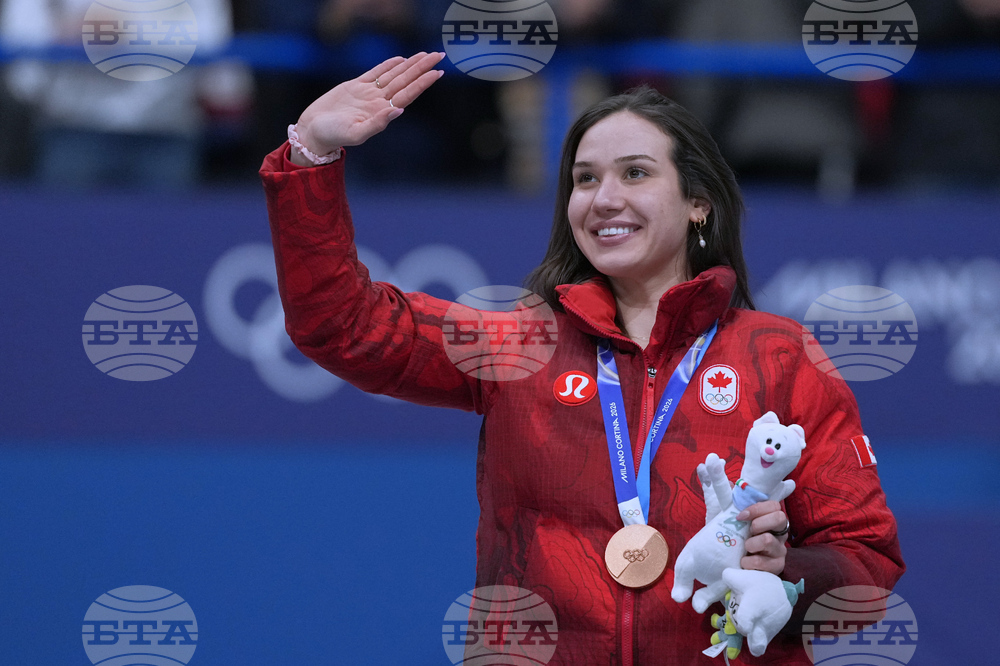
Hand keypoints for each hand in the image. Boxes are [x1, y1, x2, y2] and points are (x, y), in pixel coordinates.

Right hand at [292, 52, 444, 162]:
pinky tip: (400, 60)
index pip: (408, 94)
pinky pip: (376, 73)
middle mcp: (378, 101)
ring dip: (410, 65)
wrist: (313, 131)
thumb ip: (378, 124)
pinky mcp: (355, 86)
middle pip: (405, 81)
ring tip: (425, 55)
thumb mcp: (356, 133)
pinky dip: (388, 65)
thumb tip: (398, 111)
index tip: (438, 72)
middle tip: (438, 55)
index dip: (423, 83)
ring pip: (394, 75)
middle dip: (422, 68)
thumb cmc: (333, 136)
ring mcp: (368, 93)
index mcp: (382, 112)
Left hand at [736, 500, 787, 574]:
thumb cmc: (741, 541)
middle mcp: (781, 533)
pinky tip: (744, 562)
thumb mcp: (740, 524)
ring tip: (745, 549)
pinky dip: (747, 562)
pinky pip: (761, 562)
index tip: (740, 516)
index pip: (774, 506)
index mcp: (773, 520)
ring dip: (750, 544)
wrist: (742, 567)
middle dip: (758, 523)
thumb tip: (733, 491)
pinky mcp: (777, 566)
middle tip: (748, 532)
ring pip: (767, 540)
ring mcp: (781, 550)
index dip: (756, 509)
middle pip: (779, 518)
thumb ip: (739, 509)